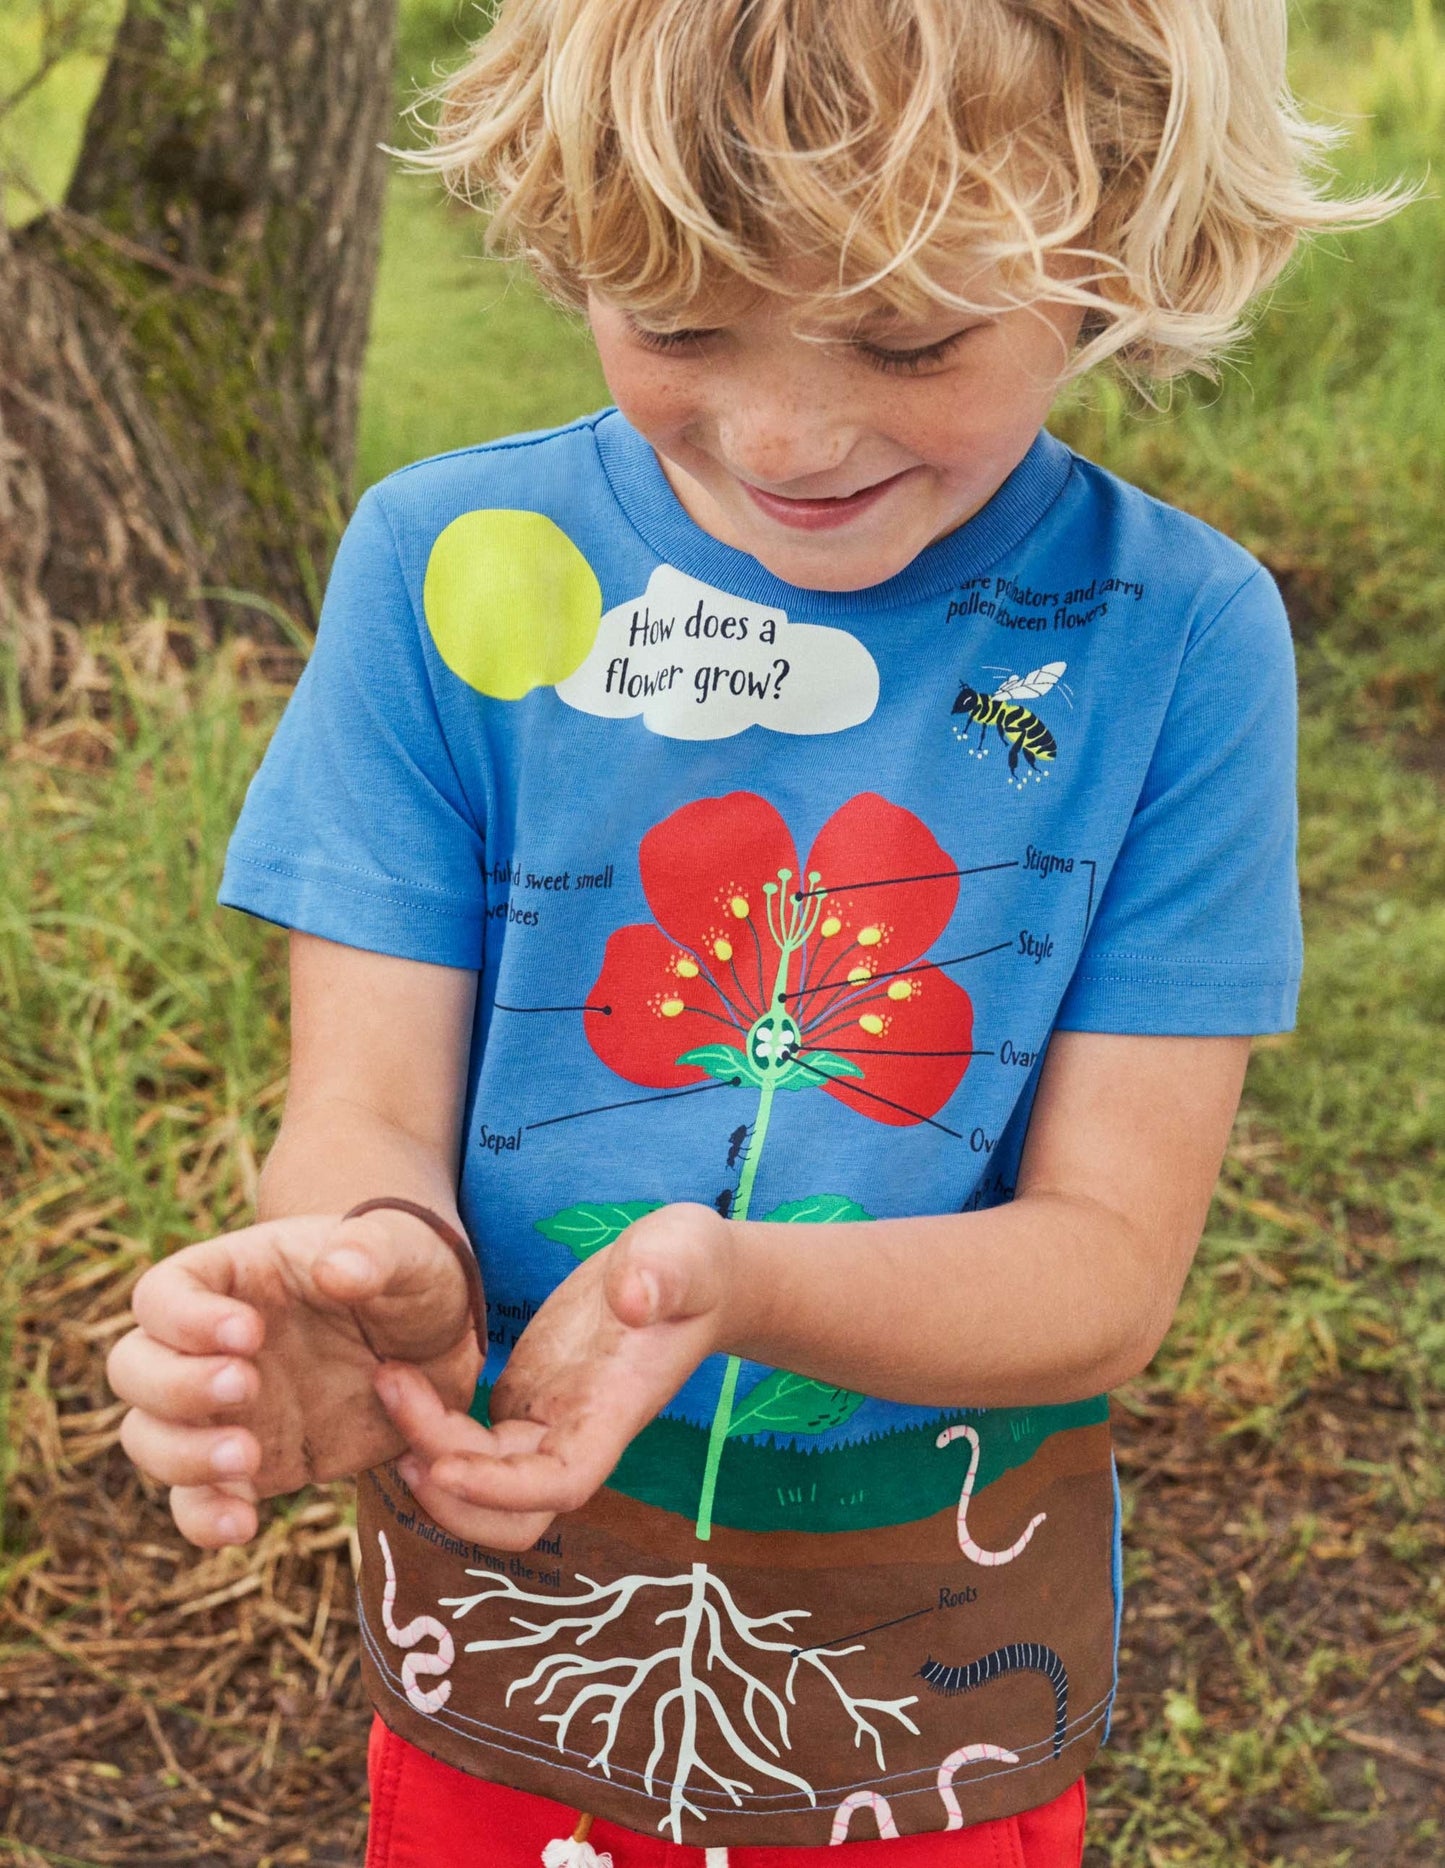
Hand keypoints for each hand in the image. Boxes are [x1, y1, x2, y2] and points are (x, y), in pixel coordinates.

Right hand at [107, 1209, 482, 1548]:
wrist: (442, 1347)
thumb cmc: (415, 1278)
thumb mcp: (410, 1251)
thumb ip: (376, 1252)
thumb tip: (337, 1269)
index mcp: (233, 1278)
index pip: (162, 1293)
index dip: (185, 1317)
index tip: (249, 1333)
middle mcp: (209, 1345)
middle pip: (133, 1368)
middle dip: (175, 1385)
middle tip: (248, 1386)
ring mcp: (223, 1409)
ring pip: (148, 1437)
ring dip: (183, 1454)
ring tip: (251, 1456)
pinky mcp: (251, 1465)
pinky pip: (196, 1501)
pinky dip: (204, 1518)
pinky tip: (244, 1524)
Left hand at [375, 1202, 733, 1550]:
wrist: (686, 1274)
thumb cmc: (691, 1265)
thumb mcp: (684, 1252)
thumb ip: (663, 1273)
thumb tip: (634, 1297)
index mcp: (614, 1410)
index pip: (560, 1484)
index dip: (499, 1490)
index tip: (441, 1463)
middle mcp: (576, 1434)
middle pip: (508, 1507)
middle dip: (448, 1483)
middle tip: (394, 1406)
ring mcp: (547, 1423)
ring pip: (481, 1483)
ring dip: (428, 1455)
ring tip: (387, 1388)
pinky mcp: (524, 1401)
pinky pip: (469, 1444)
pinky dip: (429, 1428)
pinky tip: (398, 1384)